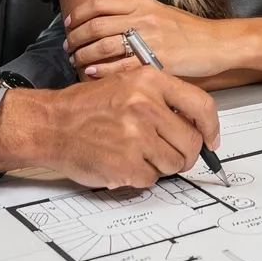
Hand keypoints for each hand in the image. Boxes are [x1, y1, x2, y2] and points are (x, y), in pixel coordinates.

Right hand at [0, 64, 221, 189]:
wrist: (50, 124)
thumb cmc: (85, 106)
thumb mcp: (127, 84)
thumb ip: (161, 99)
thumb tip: (195, 124)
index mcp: (150, 81)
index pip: (202, 106)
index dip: (211, 128)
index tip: (211, 140)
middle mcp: (146, 106)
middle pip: (191, 142)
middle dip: (184, 154)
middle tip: (169, 154)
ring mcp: (137, 136)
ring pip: (174, 163)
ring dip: (160, 165)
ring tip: (136, 153)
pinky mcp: (126, 163)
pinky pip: (151, 179)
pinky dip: (140, 177)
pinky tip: (122, 162)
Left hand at [65, 0, 239, 79]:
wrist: (217, 43)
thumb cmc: (191, 32)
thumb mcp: (161, 13)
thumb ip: (136, 14)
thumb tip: (109, 20)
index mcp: (142, 3)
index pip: (99, 3)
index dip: (78, 14)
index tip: (69, 24)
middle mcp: (142, 18)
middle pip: (96, 25)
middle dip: (76, 37)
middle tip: (68, 47)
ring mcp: (149, 39)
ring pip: (103, 45)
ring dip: (84, 54)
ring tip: (76, 62)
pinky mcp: (156, 60)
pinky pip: (120, 66)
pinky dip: (101, 70)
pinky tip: (91, 73)